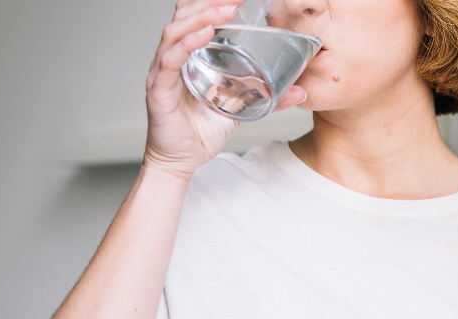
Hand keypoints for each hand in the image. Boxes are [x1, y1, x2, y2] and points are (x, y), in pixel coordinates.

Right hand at [143, 0, 307, 178]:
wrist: (180, 163)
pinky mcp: (158, 91)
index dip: (214, 2)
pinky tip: (205, 35)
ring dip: (201, 17)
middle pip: (183, 16)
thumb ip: (267, 99)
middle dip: (210, 2)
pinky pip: (169, 61)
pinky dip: (187, 44)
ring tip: (226, 10)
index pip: (195, 18)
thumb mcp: (241, 110)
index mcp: (189, 57)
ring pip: (175, 32)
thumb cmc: (200, 134)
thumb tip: (299, 91)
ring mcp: (162, 73)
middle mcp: (172, 59)